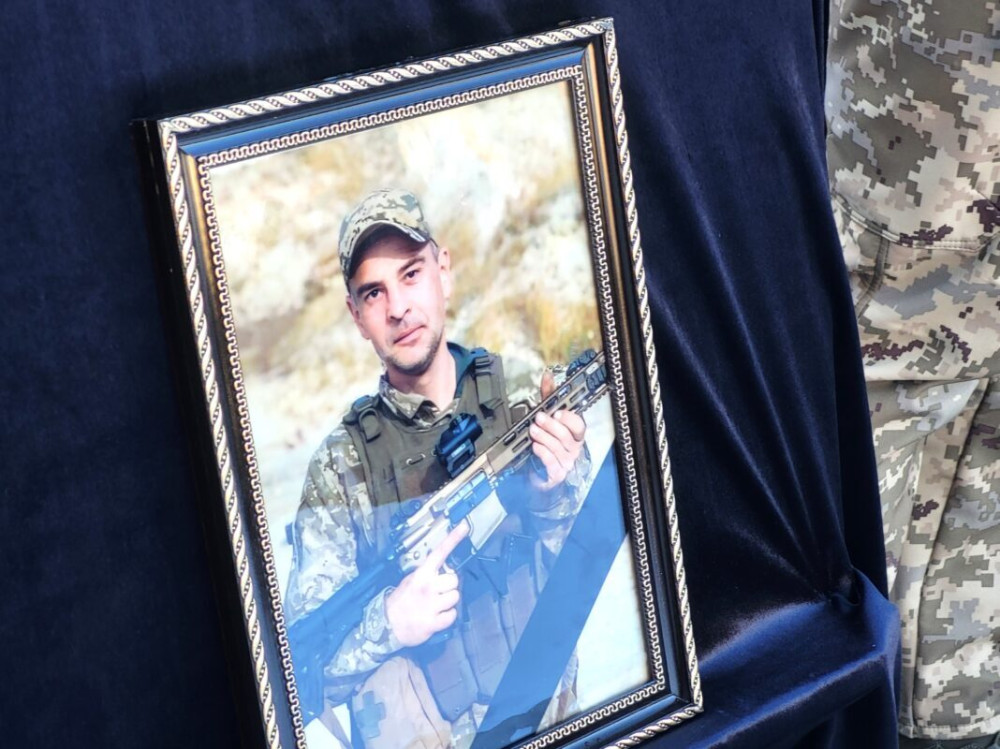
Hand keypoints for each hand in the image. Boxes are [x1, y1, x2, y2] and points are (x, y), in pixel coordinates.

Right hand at [384, 522, 468, 647]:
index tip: (464, 527)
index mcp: (421, 574)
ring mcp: (431, 604)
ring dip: (448, 602)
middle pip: (454, 579)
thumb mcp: (410, 581)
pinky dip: (447, 617)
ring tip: (436, 605)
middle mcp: (427, 587)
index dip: (453, 539)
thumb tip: (442, 569)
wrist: (386, 625)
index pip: (440, 552)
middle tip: (439, 592)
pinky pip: (452, 615)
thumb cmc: (400, 602)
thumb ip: (426, 574)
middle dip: (449, 586)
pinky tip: (437, 616)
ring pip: (455, 597)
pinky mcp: (433, 622)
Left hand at [529, 371, 586, 490]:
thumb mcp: (547, 416)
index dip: (569, 419)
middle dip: (551, 426)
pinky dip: (542, 453)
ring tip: (532, 430)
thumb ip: (548, 397)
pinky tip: (535, 446)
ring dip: (544, 437)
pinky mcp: (556, 473)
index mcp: (574, 434)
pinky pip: (551, 462)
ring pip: (558, 448)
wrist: (539, 469)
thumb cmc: (547, 441)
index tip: (558, 412)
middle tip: (538, 418)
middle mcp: (573, 448)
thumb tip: (547, 375)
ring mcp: (566, 462)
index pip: (579, 426)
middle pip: (567, 436)